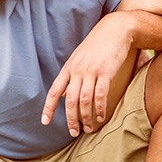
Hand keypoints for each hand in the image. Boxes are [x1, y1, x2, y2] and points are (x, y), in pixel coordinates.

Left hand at [41, 12, 133, 136]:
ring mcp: (91, 71)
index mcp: (69, 67)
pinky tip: (100, 117)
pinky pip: (100, 95)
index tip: (45, 122)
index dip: (48, 107)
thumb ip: (73, 73)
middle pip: (70, 101)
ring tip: (88, 128)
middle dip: (71, 119)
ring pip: (85, 101)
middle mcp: (77, 70)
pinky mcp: (105, 71)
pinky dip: (99, 109)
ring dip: (86, 118)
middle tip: (74, 132)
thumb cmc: (99, 43)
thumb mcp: (81, 56)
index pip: (54, 90)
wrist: (116, 29)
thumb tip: (66, 92)